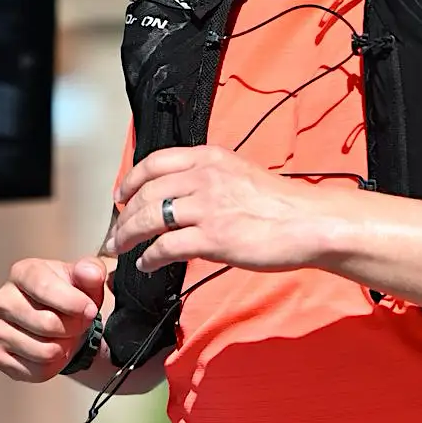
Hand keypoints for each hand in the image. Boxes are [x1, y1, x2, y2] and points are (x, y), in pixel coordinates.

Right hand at [0, 253, 105, 384]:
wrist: (58, 320)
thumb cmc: (69, 295)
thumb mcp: (85, 279)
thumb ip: (92, 272)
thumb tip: (92, 273)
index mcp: (22, 273)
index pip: (45, 288)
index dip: (73, 303)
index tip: (90, 310)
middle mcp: (2, 299)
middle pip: (47, 324)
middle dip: (73, 329)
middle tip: (78, 325)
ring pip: (43, 351)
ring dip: (64, 349)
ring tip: (64, 337)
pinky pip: (35, 371)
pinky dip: (53, 367)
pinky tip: (53, 353)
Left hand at [109, 146, 333, 276]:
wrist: (308, 222)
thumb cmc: (279, 205)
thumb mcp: (239, 175)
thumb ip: (209, 179)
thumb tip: (183, 196)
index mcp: (209, 158)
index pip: (154, 162)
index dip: (131, 181)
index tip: (120, 197)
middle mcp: (203, 176)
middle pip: (145, 193)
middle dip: (123, 216)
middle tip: (113, 234)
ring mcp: (207, 207)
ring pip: (149, 218)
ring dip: (128, 236)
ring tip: (119, 249)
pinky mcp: (212, 237)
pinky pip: (166, 246)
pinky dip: (149, 257)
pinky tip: (145, 264)